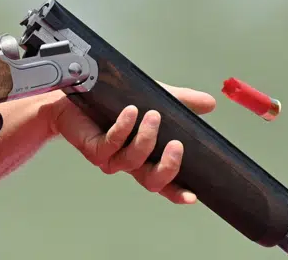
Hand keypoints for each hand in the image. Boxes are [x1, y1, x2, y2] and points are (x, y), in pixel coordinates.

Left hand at [46, 85, 217, 204]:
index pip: (165, 182)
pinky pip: (111, 144)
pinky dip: (123, 128)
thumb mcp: (156, 97)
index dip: (178, 192)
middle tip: (176, 145)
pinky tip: (130, 112)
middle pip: (151, 182)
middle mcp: (128, 161)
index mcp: (145, 156)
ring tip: (151, 115)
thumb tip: (210, 103)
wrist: (77, 92)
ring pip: (132, 160)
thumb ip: (183, 102)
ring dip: (145, 138)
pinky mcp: (93, 147)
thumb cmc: (114, 100)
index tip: (192, 196)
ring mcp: (110, 156)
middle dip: (167, 167)